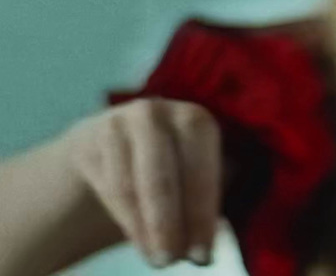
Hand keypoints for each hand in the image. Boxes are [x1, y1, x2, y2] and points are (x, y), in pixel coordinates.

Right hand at [62, 99, 221, 267]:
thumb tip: (209, 240)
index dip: (201, 216)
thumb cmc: (170, 167)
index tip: (203, 255)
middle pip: (162, 178)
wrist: (109, 147)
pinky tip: (141, 243)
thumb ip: (210, 196)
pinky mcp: (86, 140)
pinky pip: (108, 189)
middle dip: (170, 225)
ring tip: (159, 259)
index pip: (201, 170)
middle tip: (173, 261)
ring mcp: (117, 123)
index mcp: (196, 121)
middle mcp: (157, 114)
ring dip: (145, 230)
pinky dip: (127, 222)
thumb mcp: (197, 172)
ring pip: (131, 188)